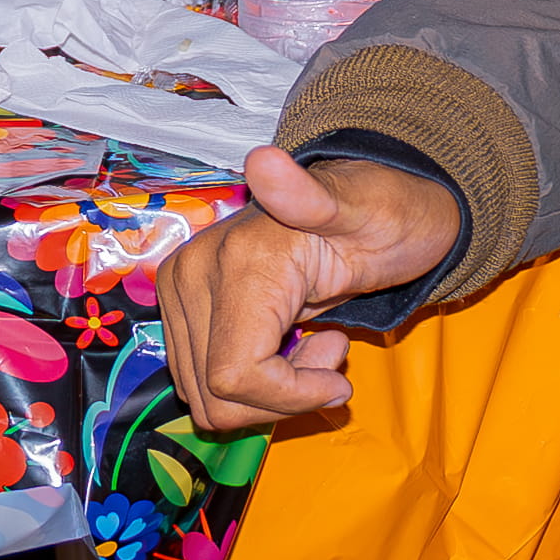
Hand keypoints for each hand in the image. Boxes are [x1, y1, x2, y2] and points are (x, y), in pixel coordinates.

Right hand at [160, 144, 463, 428]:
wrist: (365, 203)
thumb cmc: (379, 216)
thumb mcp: (361, 210)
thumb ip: (308, 196)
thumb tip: (262, 161)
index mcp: (232, 260)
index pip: (233, 375)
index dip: (288, 395)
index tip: (338, 375)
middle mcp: (190, 276)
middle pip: (217, 394)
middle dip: (282, 395)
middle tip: (331, 351)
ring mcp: (180, 295)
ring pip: (208, 398)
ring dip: (270, 392)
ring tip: (315, 345)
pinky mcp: (182, 311)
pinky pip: (207, 384)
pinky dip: (256, 384)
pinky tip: (292, 346)